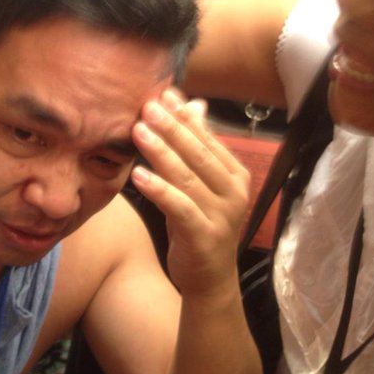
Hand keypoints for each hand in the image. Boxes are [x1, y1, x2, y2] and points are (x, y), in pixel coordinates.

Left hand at [130, 89, 249, 295]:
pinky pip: (179, 207)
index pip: (207, 138)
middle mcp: (234, 192)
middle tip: (147, 105)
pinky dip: (159, 190)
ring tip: (139, 131)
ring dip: (161, 152)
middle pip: (198, 153)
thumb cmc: (200, 224)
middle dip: (171, 127)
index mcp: (235, 175)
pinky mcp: (204, 235)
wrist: (210, 279)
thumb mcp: (200, 185)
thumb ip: (197, 148)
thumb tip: (195, 105)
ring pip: (187, 177)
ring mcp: (222, 215)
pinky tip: (138, 175)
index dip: (184, 116)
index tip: (162, 94)